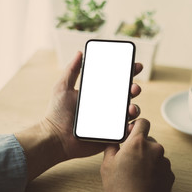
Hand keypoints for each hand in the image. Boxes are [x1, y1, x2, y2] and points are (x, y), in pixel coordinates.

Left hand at [16, 51, 142, 180]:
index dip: (128, 73)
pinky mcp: (111, 136)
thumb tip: (80, 53)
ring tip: (130, 108)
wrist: (55, 138)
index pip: (117, 81)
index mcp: (98, 94)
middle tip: (134, 88)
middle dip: (134, 89)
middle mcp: (106, 106)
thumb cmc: (56, 113)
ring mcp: (110, 122)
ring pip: (129, 113)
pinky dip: (131, 127)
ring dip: (135, 108)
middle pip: (127, 95)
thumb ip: (71, 70)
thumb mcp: (63, 88)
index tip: (136, 66)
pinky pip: (126, 131)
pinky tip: (130, 124)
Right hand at [101, 119, 174, 191]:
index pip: (142, 122)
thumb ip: (111, 147)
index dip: (137, 126)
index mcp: (138, 142)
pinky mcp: (170, 174)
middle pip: (149, 140)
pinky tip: (145, 181)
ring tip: (137, 174)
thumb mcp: (107, 164)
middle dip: (140, 147)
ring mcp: (164, 162)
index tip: (132, 132)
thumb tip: (114, 142)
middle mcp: (154, 148)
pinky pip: (161, 167)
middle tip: (130, 160)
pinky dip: (155, 171)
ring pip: (155, 154)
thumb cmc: (121, 187)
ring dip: (148, 159)